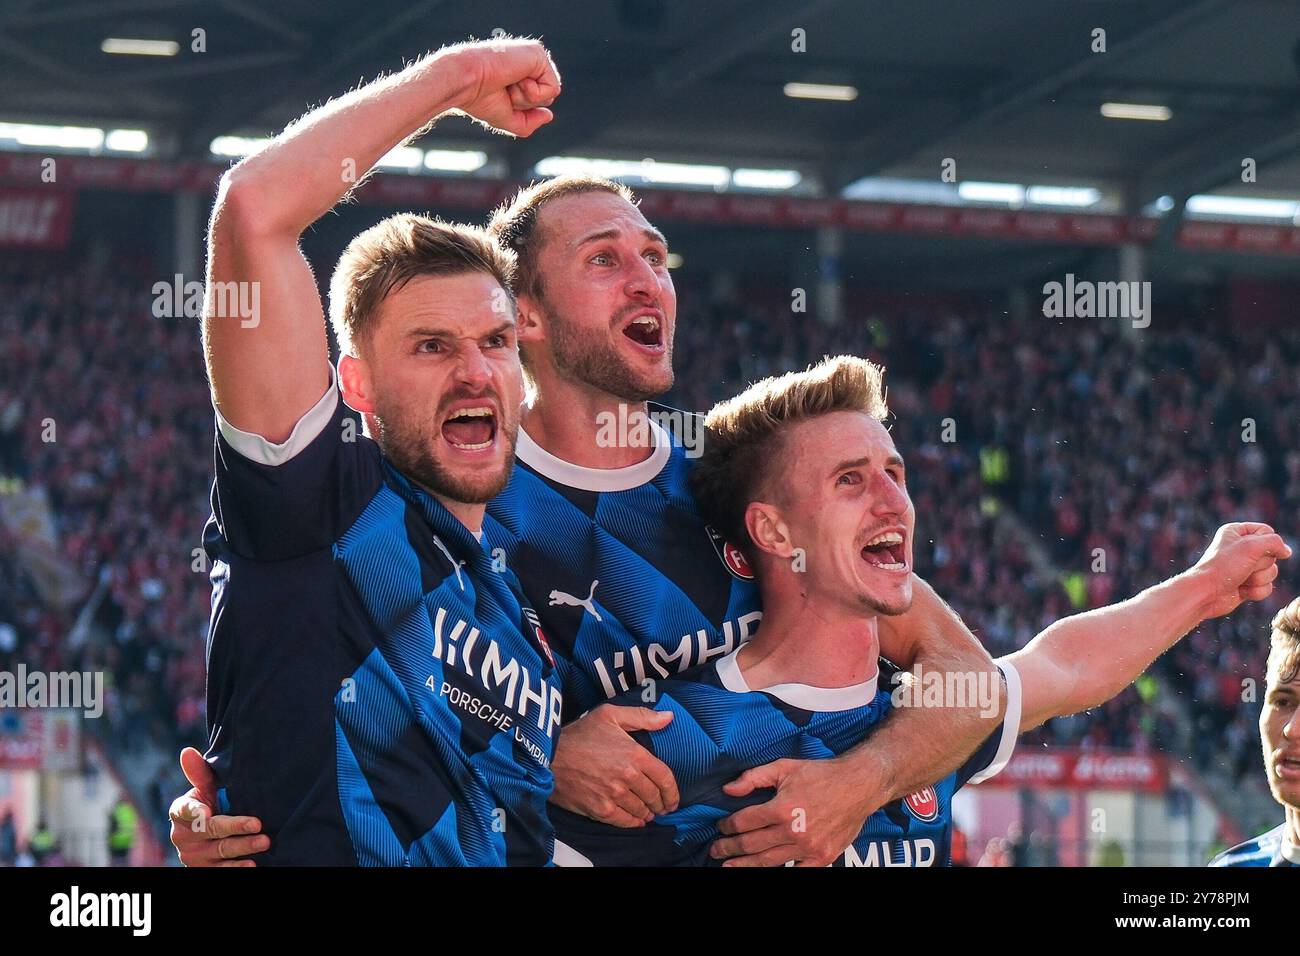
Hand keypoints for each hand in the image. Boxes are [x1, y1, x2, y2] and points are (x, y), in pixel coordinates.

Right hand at [168, 747, 267, 866]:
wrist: (214, 835)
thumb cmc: (212, 804)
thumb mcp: (206, 789)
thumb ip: (200, 773)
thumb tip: (187, 751)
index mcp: (180, 812)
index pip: (185, 810)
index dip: (195, 811)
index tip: (207, 812)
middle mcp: (182, 836)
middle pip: (211, 830)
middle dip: (235, 827)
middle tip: (258, 824)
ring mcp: (193, 856)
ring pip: (220, 852)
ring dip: (243, 848)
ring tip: (264, 842)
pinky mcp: (204, 871)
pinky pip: (221, 871)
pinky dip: (236, 868)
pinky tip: (252, 865)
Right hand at [447, 37, 559, 136]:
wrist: (467, 82)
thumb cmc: (480, 99)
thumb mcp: (508, 119)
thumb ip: (529, 122)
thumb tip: (549, 115)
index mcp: (521, 75)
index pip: (538, 102)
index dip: (521, 109)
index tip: (500, 96)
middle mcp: (529, 65)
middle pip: (547, 100)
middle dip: (525, 104)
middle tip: (504, 90)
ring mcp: (534, 58)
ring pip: (550, 95)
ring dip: (527, 98)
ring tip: (508, 84)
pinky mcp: (538, 53)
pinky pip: (553, 88)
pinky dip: (533, 92)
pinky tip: (516, 79)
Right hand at [549, 704, 678, 826]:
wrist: (549, 756)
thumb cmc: (579, 734)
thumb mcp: (609, 715)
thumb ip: (642, 716)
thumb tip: (668, 717)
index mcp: (635, 754)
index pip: (664, 777)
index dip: (672, 791)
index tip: (673, 798)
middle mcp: (628, 777)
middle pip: (654, 796)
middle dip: (661, 803)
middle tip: (662, 807)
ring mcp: (614, 795)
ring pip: (641, 810)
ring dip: (648, 813)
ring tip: (649, 812)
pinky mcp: (600, 809)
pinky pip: (625, 821)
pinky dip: (634, 822)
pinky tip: (636, 820)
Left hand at [712, 757, 873, 866]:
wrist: (858, 786)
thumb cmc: (820, 774)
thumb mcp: (784, 767)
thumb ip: (753, 778)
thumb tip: (727, 790)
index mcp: (782, 807)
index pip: (744, 822)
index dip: (727, 826)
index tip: (721, 827)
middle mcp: (793, 830)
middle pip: (751, 844)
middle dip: (729, 848)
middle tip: (715, 851)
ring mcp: (808, 847)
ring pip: (768, 862)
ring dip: (746, 865)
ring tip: (730, 867)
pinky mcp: (822, 857)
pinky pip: (796, 872)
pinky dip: (780, 873)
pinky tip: (765, 872)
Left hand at [1191, 522, 1290, 618]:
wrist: (1207, 593)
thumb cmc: (1224, 566)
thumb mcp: (1251, 546)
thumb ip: (1274, 543)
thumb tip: (1287, 551)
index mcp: (1236, 532)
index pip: (1267, 531)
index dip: (1266, 543)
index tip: (1251, 550)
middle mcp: (1241, 548)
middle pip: (1272, 554)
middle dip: (1261, 564)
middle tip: (1243, 567)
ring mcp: (1244, 568)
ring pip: (1272, 572)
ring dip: (1258, 578)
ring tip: (1241, 580)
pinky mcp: (1246, 585)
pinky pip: (1266, 587)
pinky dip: (1256, 591)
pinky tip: (1241, 591)